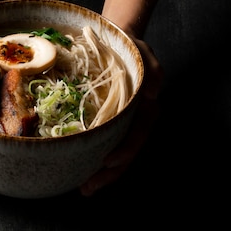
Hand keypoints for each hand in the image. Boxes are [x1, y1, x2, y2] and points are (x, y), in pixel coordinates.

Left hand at [80, 36, 162, 195]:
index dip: (124, 151)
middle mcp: (135, 121)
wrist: (116, 42)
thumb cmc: (130, 48)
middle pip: (125, 153)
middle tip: (88, 187)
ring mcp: (121, 124)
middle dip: (109, 173)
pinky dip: (91, 157)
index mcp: (145, 108)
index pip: (138, 135)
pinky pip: (102, 143)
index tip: (107, 162)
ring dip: (100, 173)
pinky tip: (77, 168)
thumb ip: (152, 70)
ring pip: (114, 153)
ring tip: (83, 188)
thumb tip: (153, 94)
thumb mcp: (143, 52)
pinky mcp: (107, 122)